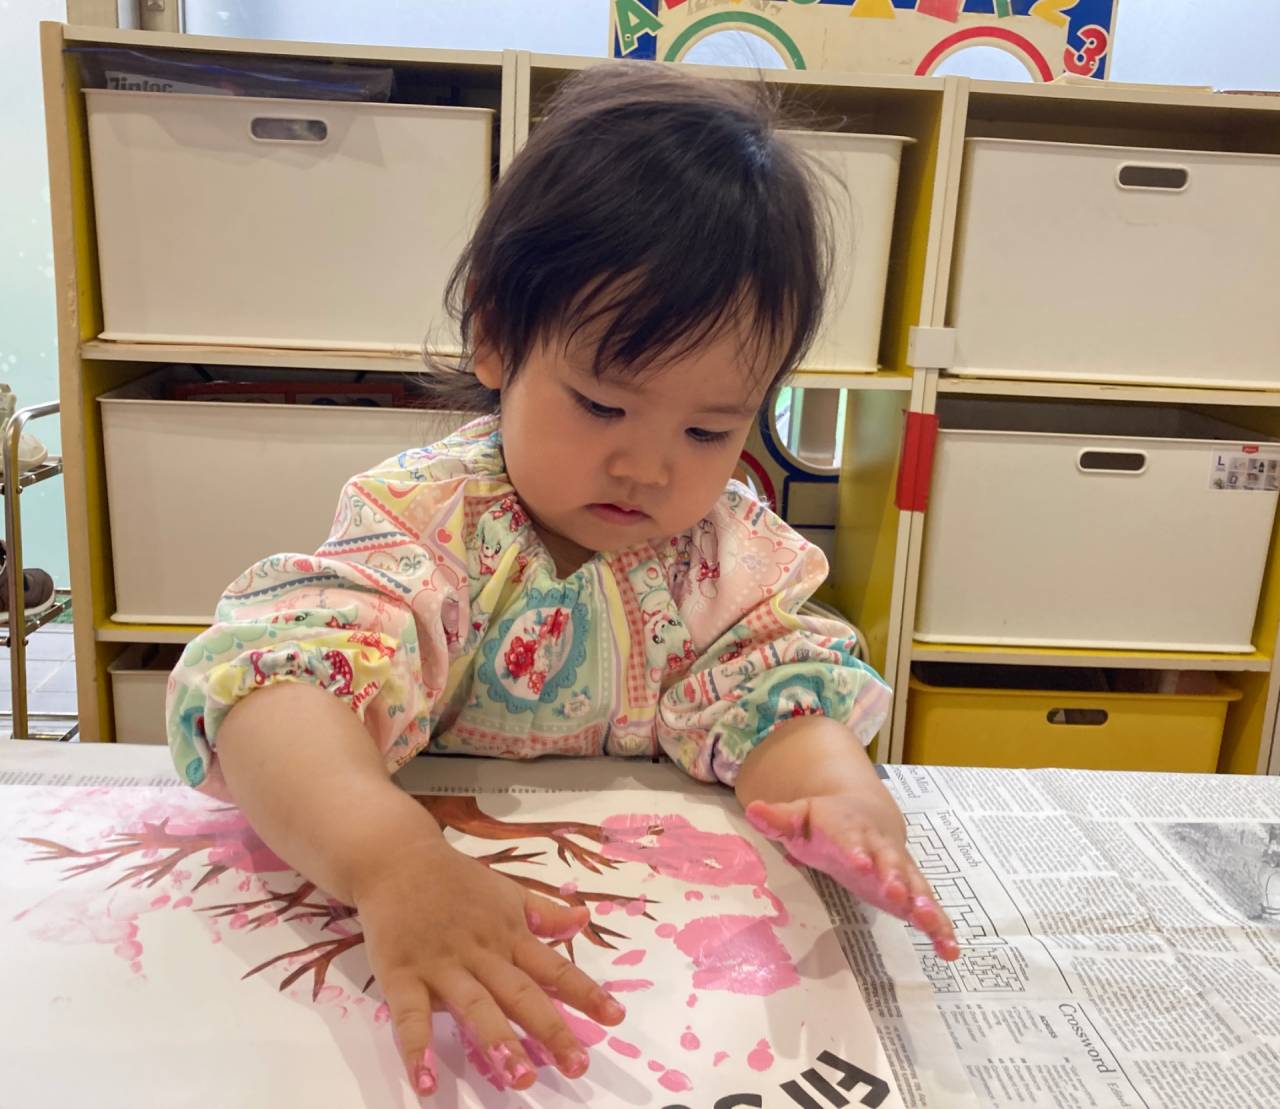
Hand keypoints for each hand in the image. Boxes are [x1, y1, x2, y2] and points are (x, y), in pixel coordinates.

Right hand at [353, 839, 626, 1095]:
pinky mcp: (402, 975)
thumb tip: (585, 919)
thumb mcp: (507, 891)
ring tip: (520, 1079)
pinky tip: (426, 1083)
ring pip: (474, 1005)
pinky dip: (417, 1049)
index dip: (585, 992)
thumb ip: (544, 913)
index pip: (554, 968)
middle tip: (577, 1066)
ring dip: (497, 1041)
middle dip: (550, 1030)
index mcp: (509, 935)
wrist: (397, 859)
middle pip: (520, 994)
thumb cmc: (456, 881)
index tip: (616, 1019)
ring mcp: (442, 964)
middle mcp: (482, 953)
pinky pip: (410, 1016)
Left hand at [745, 795, 959, 960]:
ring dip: (923, 903)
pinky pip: (928, 909)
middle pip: (888, 861)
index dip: (855, 849)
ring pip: (914, 885)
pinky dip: (941, 928)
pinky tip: (949, 950)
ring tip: (931, 922)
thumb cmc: (825, 821)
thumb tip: (754, 810)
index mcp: (848, 828)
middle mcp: (880, 848)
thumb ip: (778, 818)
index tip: (859, 862)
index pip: (850, 838)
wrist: (866, 813)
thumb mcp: (799, 816)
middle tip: (898, 893)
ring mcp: (899, 869)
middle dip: (894, 876)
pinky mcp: (910, 891)